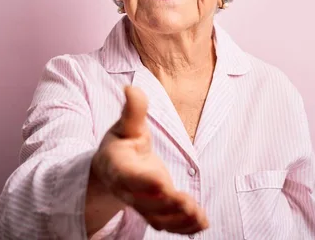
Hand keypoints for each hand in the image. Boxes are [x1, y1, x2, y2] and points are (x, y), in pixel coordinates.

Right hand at [91, 86, 208, 233]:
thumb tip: (131, 88)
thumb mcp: (125, 125)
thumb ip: (132, 110)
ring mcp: (141, 204)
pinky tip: (202, 224)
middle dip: (167, 205)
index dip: (143, 181)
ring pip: (157, 219)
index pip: (128, 176)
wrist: (112, 168)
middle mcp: (128, 190)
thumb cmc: (121, 144)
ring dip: (178, 220)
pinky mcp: (154, 212)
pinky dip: (184, 228)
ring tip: (198, 216)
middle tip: (188, 203)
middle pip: (145, 203)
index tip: (161, 181)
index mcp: (118, 166)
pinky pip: (167, 225)